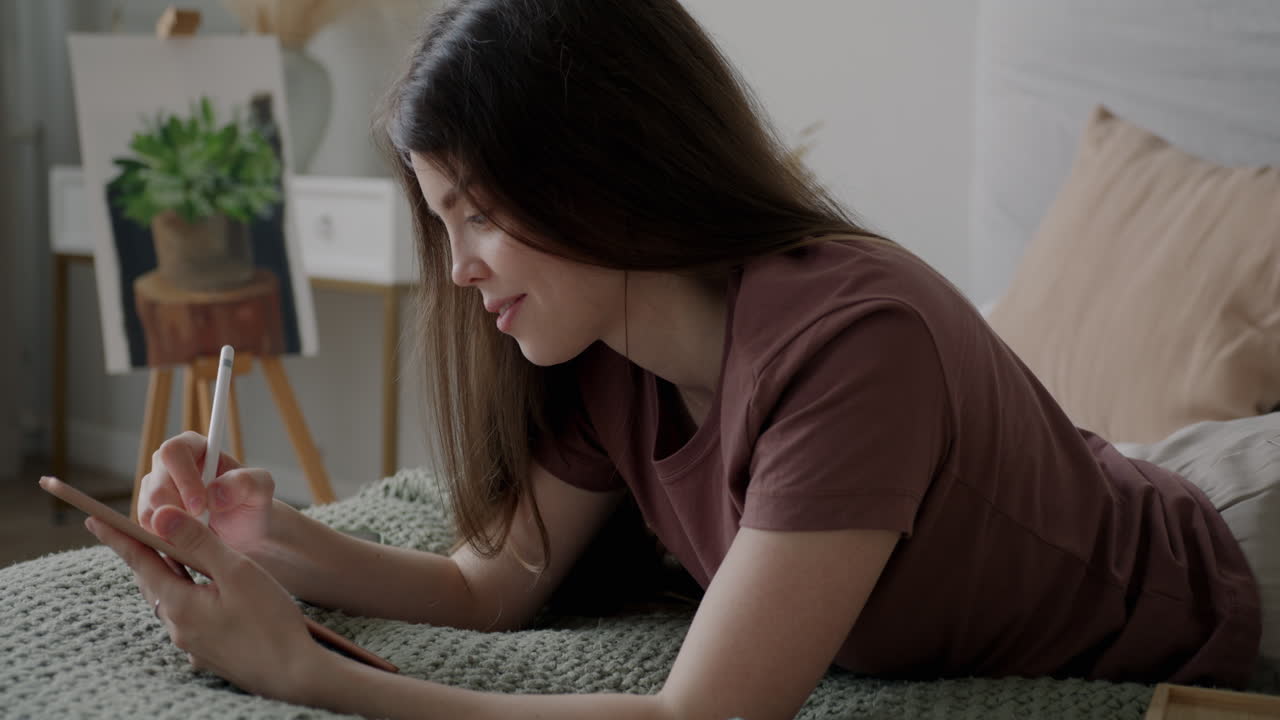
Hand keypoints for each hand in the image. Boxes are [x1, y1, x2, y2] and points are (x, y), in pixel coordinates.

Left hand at [86, 505, 322, 703]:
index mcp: (180, 605)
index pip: (140, 562)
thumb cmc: (271, 621)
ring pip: (170, 601)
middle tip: (133, 532)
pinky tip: (207, 593)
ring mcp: (192, 645)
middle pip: (152, 583)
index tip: (93, 518)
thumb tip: (160, 515)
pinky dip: (188, 597)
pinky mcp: (209, 654)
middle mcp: (178, 628)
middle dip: (143, 555)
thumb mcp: (237, 572)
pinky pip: (188, 619)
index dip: (117, 538)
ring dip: (167, 576)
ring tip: (171, 555)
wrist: (294, 675)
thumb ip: (198, 542)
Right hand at [138, 431, 276, 554]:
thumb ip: (246, 482)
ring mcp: (154, 489)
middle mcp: (168, 464)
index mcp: (194, 446)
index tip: (200, 506)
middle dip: (177, 509)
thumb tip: (215, 491)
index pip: (174, 452)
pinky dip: (167, 538)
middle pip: (155, 484)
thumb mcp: (261, 489)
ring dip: (174, 527)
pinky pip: (146, 528)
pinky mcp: (148, 513)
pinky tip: (190, 539)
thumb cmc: (251, 504)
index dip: (183, 478)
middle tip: (201, 526)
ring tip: (202, 532)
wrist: (243, 532)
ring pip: (148, 508)